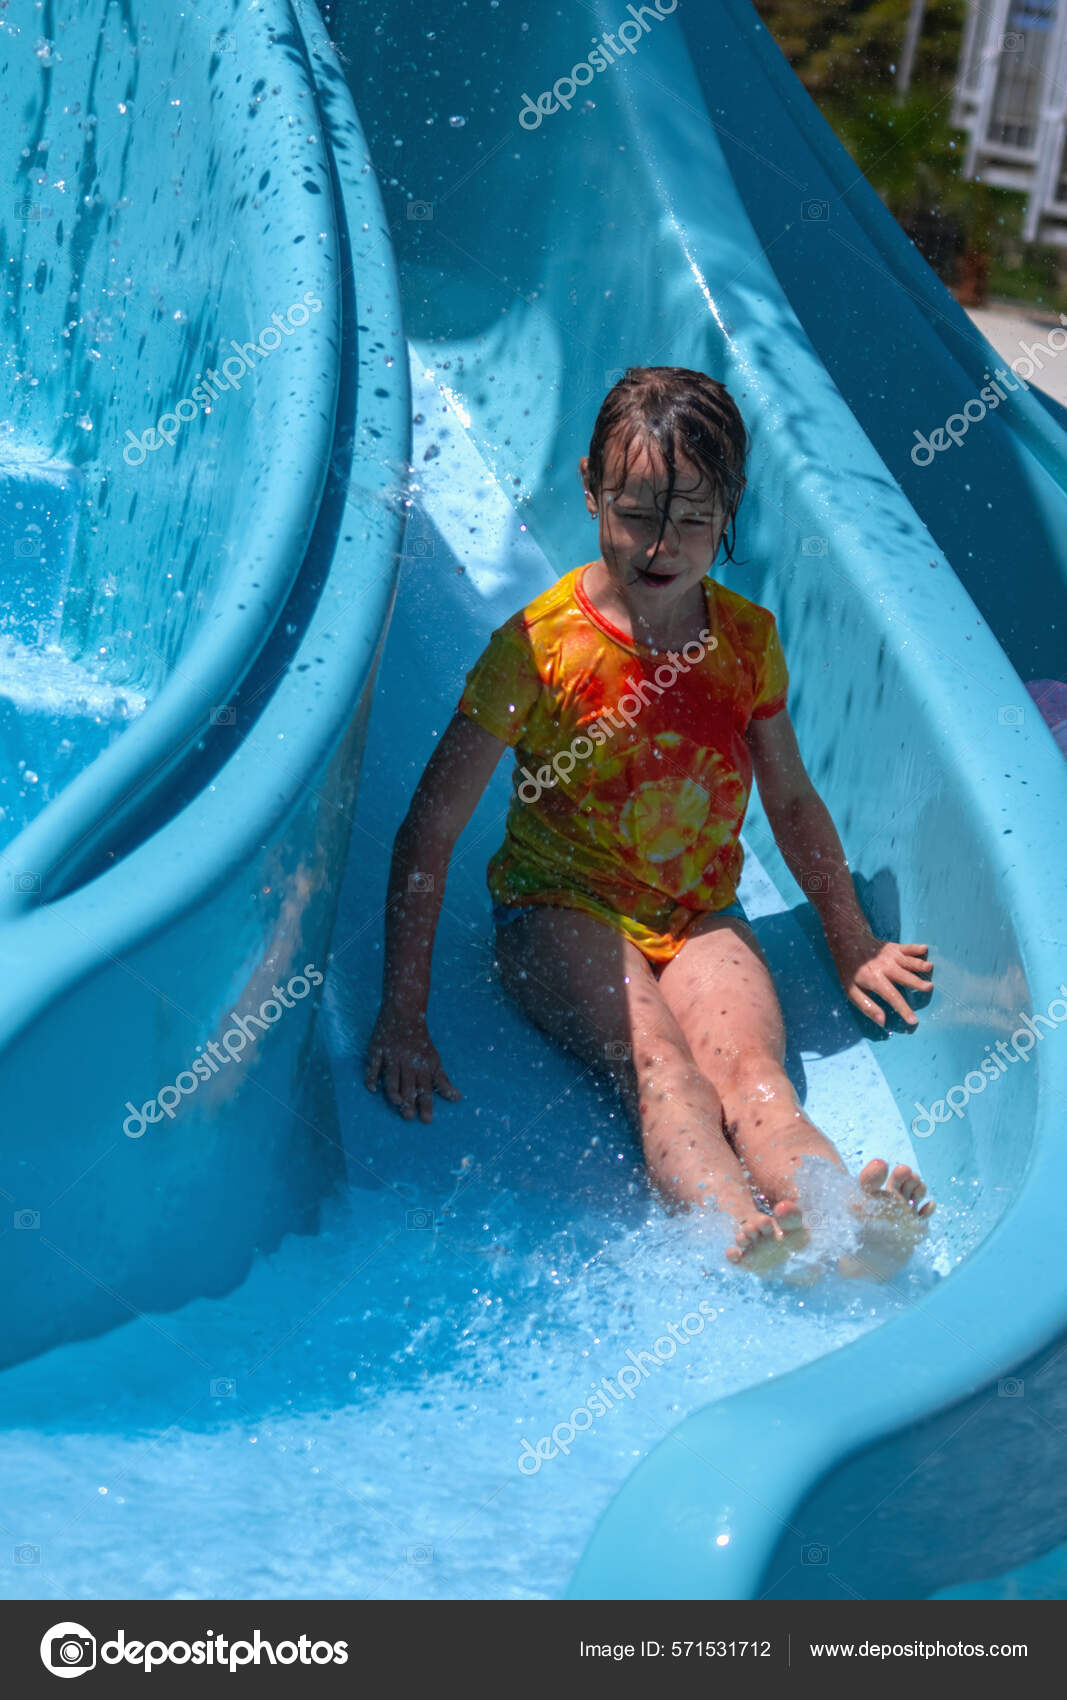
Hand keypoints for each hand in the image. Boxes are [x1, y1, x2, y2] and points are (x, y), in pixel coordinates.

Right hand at [364, 1004, 461, 1121]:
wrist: (405, 1015)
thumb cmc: (420, 1043)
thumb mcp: (434, 1061)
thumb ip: (442, 1081)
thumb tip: (457, 1098)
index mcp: (423, 1065)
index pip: (426, 1089)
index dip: (427, 1104)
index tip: (426, 1120)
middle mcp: (408, 1062)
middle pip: (409, 1085)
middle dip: (410, 1102)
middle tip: (409, 1117)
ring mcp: (392, 1056)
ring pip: (392, 1077)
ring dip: (394, 1091)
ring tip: (397, 1104)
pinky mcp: (377, 1050)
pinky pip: (373, 1065)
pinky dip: (371, 1077)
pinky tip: (372, 1089)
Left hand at [829, 927, 933, 1028]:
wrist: (848, 943)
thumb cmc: (850, 970)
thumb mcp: (851, 991)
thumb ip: (867, 1006)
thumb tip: (882, 1021)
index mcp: (875, 980)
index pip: (892, 996)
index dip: (903, 1009)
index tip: (913, 1020)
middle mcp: (885, 967)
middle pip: (905, 976)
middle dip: (917, 982)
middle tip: (929, 987)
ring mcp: (891, 956)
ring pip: (909, 961)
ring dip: (920, 965)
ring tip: (930, 968)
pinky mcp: (895, 947)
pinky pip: (908, 948)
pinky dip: (916, 948)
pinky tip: (925, 949)